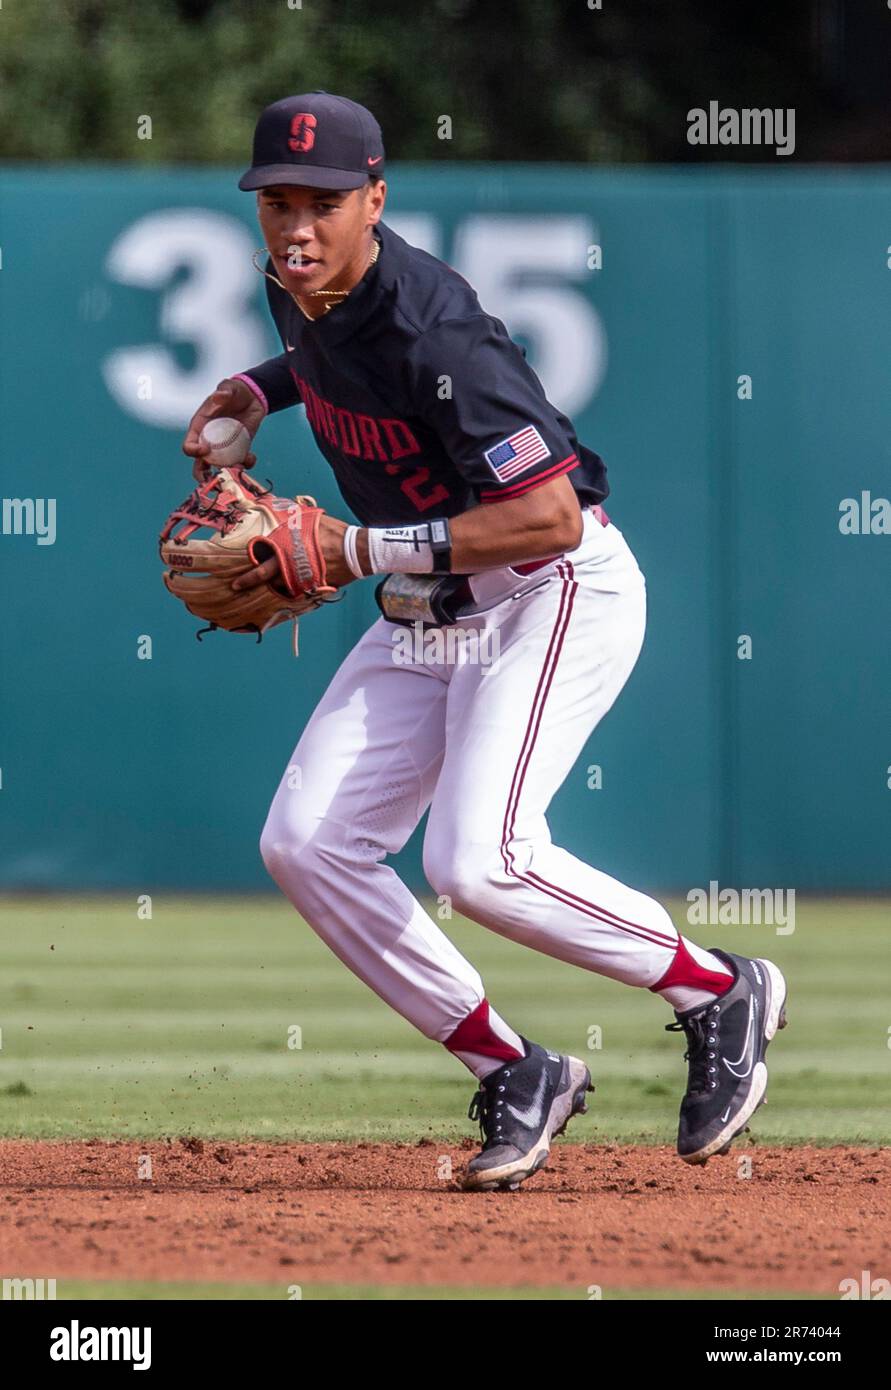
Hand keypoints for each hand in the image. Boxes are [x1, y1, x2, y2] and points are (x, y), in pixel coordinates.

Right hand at [182, 378, 265, 469]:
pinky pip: (239, 462)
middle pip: (199, 464)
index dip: (193, 451)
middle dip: (203, 476)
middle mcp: (209, 441)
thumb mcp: (229, 388)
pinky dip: (246, 464)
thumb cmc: (234, 391)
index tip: (205, 449)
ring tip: (240, 467)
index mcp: (200, 427)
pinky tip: (252, 457)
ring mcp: (224, 448)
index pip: (189, 445)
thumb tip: (219, 396)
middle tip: (214, 480)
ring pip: (220, 468)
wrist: (252, 397)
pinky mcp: (239, 450)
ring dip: (229, 473)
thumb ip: (224, 391)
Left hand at [231, 513, 360, 593]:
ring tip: (262, 589)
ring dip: (271, 586)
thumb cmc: (335, 533)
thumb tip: (283, 512)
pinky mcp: (312, 587)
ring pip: (280, 584)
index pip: (264, 552)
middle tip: (236, 585)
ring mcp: (301, 576)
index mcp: (289, 545)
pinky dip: (291, 589)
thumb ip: (295, 521)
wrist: (357, 551)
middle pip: (265, 573)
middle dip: (249, 580)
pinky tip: (287, 588)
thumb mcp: (312, 521)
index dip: (252, 559)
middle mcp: (292, 562)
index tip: (242, 563)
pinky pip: (297, 590)